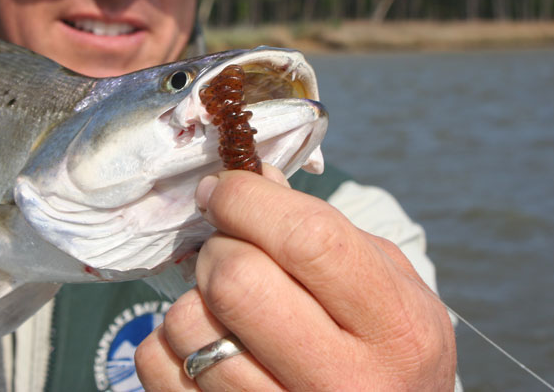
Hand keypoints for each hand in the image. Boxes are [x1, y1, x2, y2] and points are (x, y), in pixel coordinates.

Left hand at [136, 165, 455, 390]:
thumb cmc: (387, 353)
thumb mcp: (388, 289)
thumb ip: (330, 232)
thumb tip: (256, 181)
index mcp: (394, 328)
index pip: (306, 239)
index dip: (248, 199)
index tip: (223, 189)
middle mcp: (343, 381)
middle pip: (236, 280)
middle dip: (219, 245)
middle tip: (229, 248)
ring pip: (188, 325)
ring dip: (194, 297)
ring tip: (224, 306)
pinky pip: (159, 366)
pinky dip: (167, 340)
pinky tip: (205, 340)